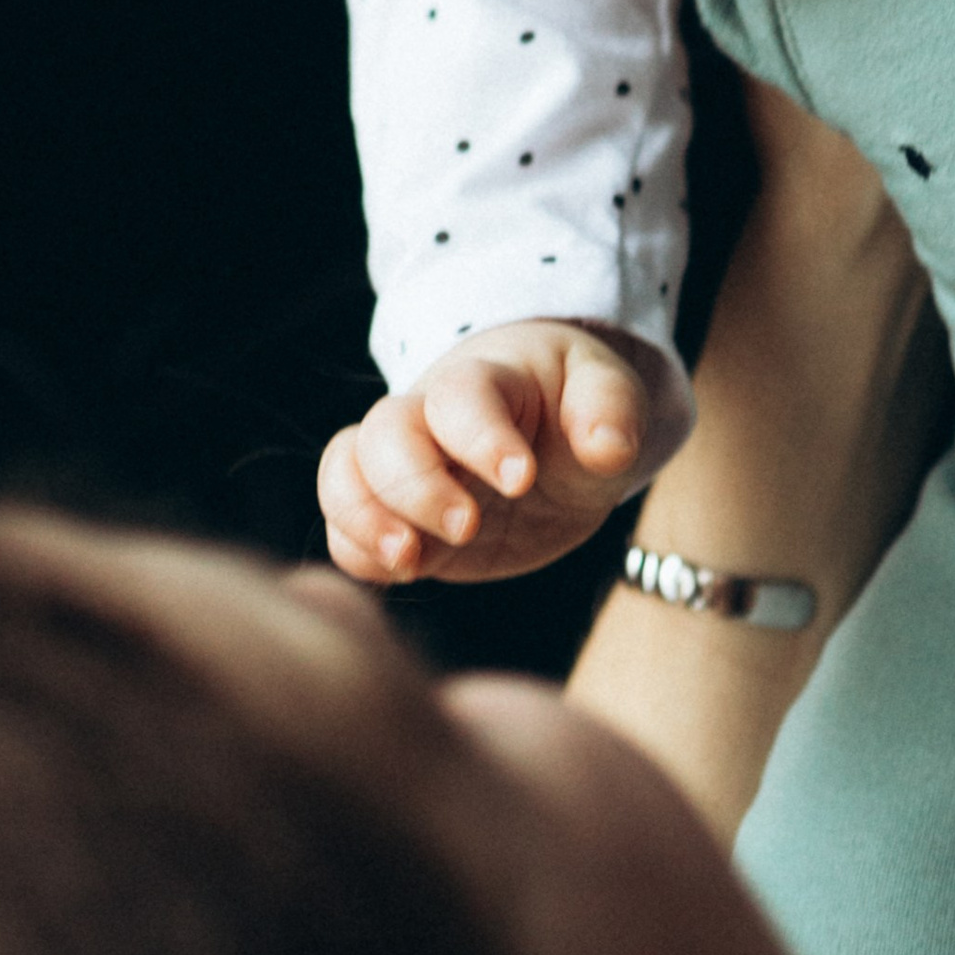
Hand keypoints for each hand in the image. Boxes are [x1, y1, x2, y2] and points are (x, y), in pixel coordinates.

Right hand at [318, 321, 691, 587]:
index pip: (460, 395)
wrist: (551, 438)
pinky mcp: (397, 517)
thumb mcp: (609, 395)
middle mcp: (429, 418)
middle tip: (467, 527)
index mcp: (485, 380)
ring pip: (345, 470)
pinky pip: (344, 526)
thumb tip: (609, 446)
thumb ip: (611, 411)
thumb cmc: (576, 407)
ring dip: (365, 517)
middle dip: (414, 485)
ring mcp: (407, 468)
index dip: (481, 437)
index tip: (522, 478)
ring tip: (412, 562)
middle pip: (384, 431)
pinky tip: (403, 573)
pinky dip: (356, 550)